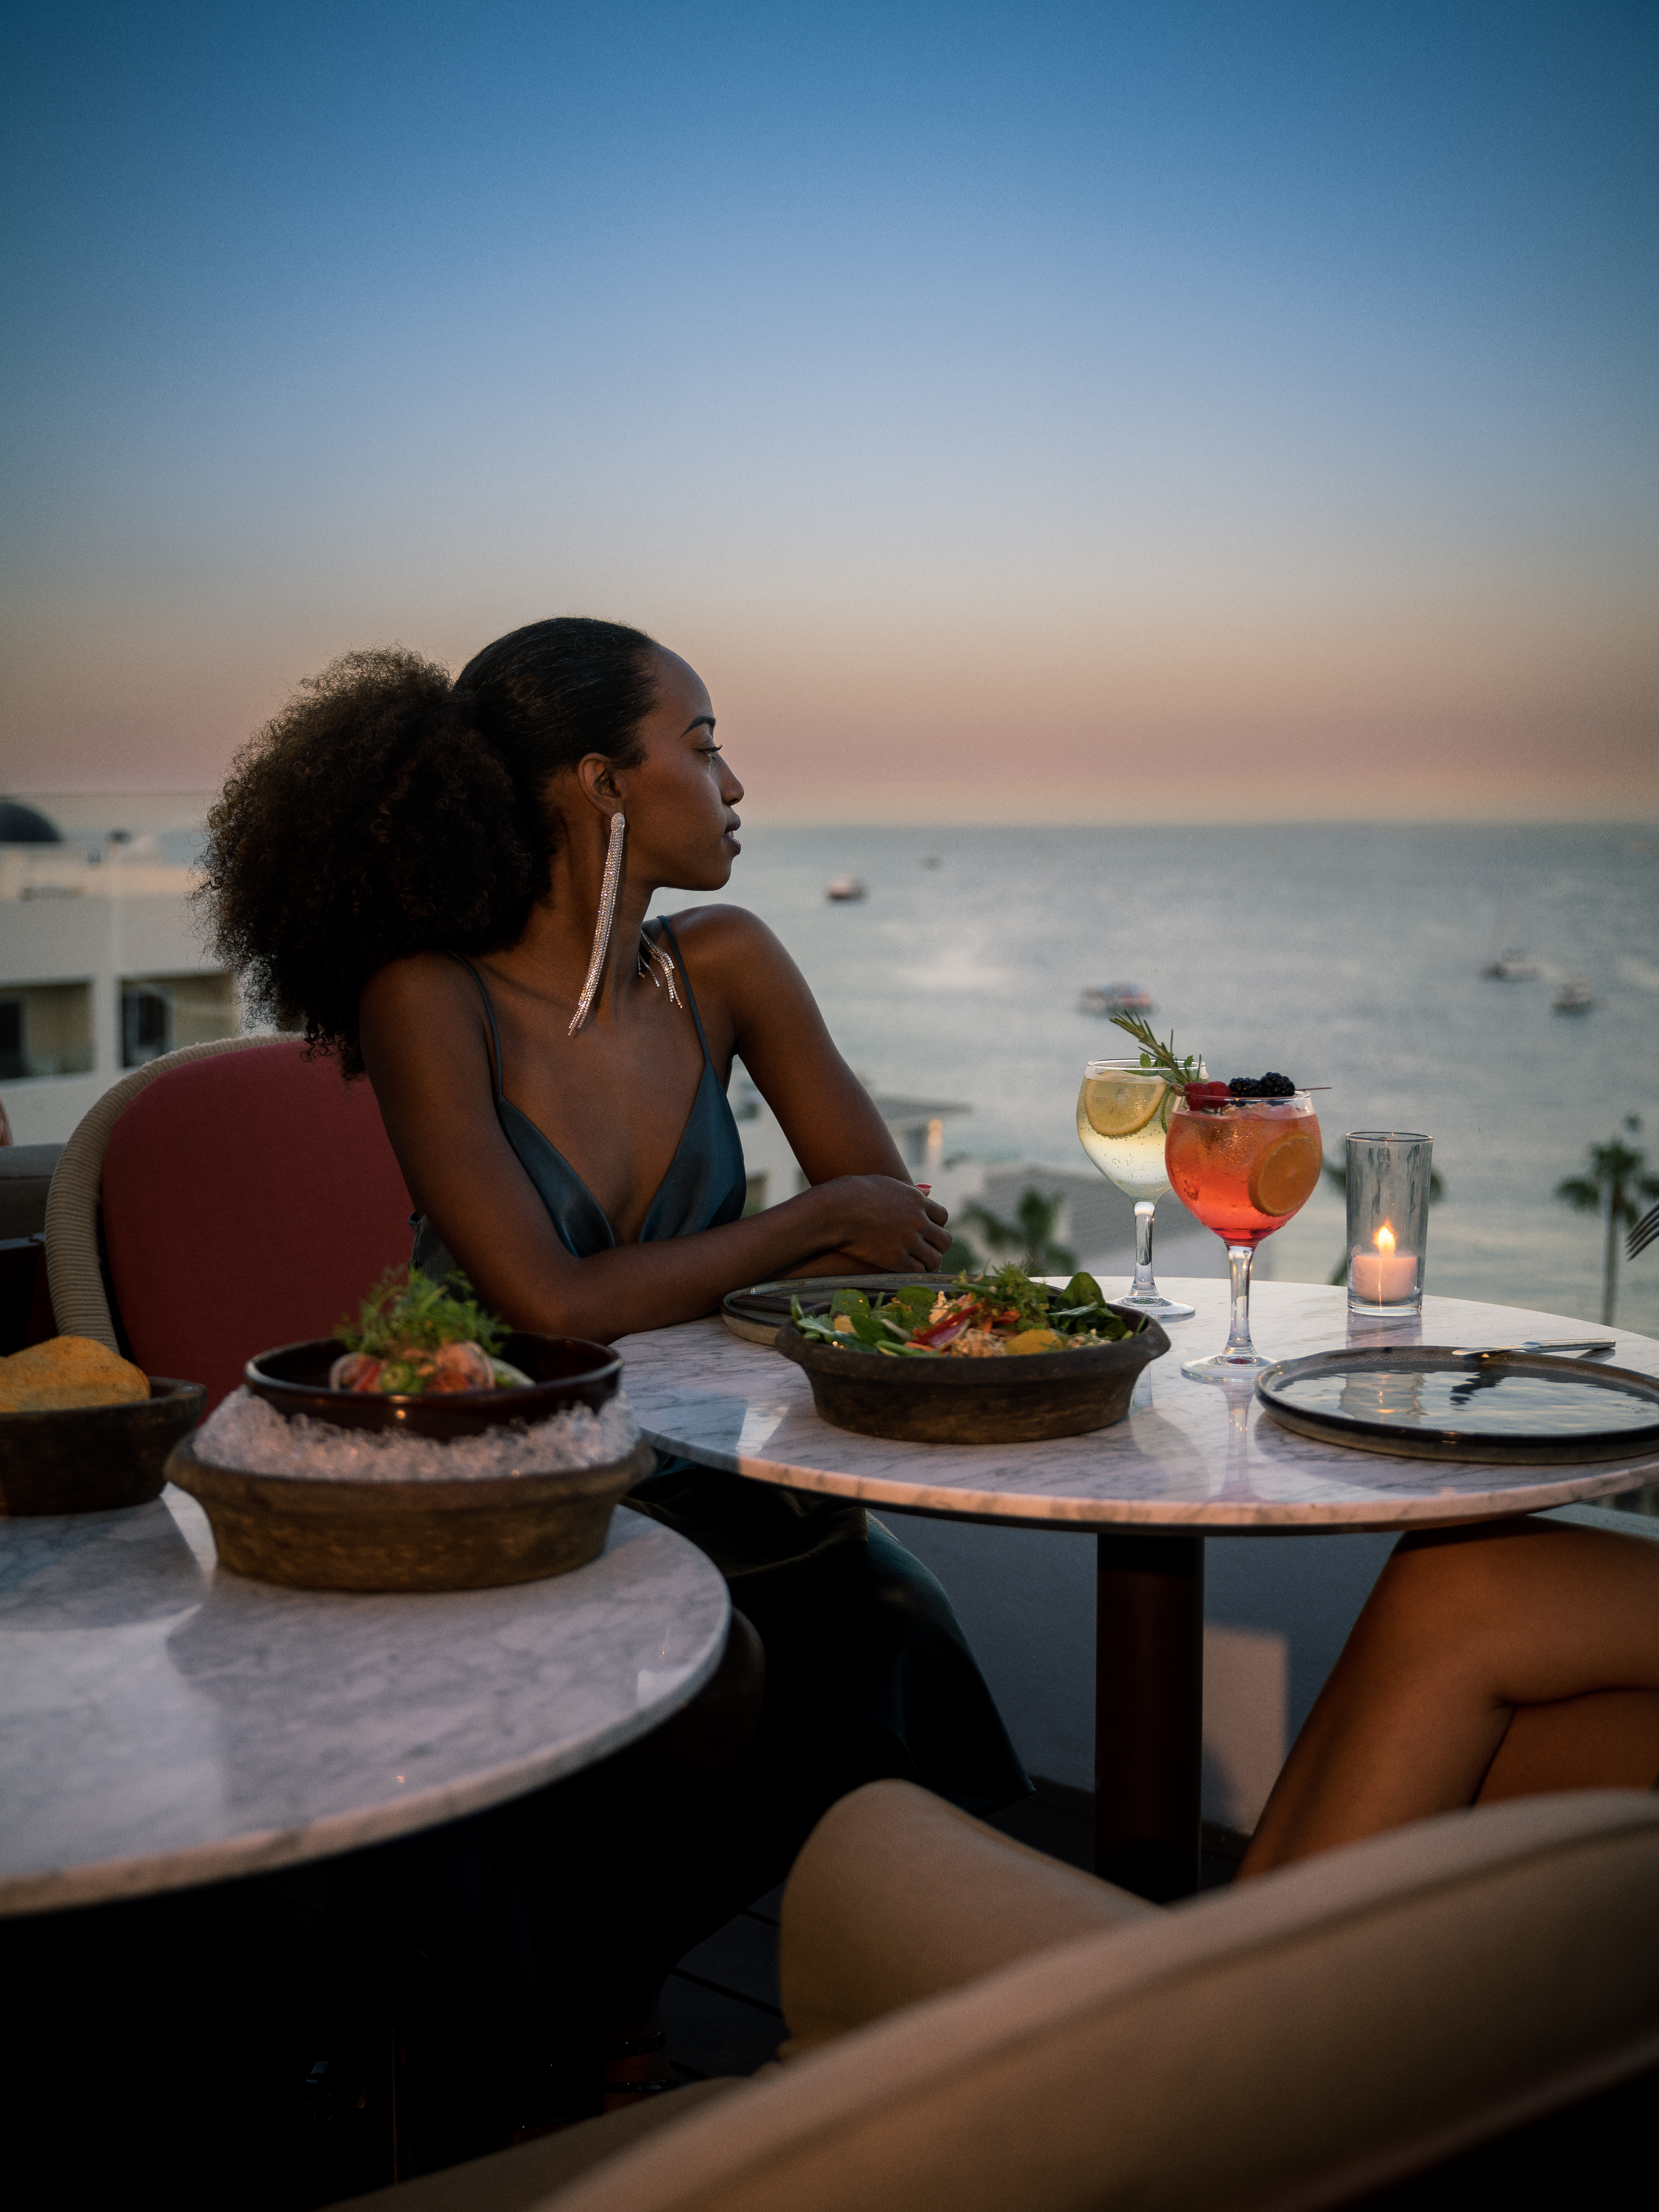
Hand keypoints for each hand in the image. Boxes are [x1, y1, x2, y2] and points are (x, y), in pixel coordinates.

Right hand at [813, 1176, 950, 1273]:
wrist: (834, 1211)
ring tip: (920, 1264)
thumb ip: (908, 1190)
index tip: (928, 1231)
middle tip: (927, 1250)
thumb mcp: (885, 1184)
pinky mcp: (896, 1259)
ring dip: (929, 1262)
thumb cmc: (852, 1193)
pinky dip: (916, 1273)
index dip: (936, 1225)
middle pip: (944, 1239)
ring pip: (935, 1259)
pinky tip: (908, 1271)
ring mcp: (909, 1241)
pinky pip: (918, 1271)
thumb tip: (928, 1191)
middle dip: (937, 1245)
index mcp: (917, 1201)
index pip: (943, 1217)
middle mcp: (918, 1221)